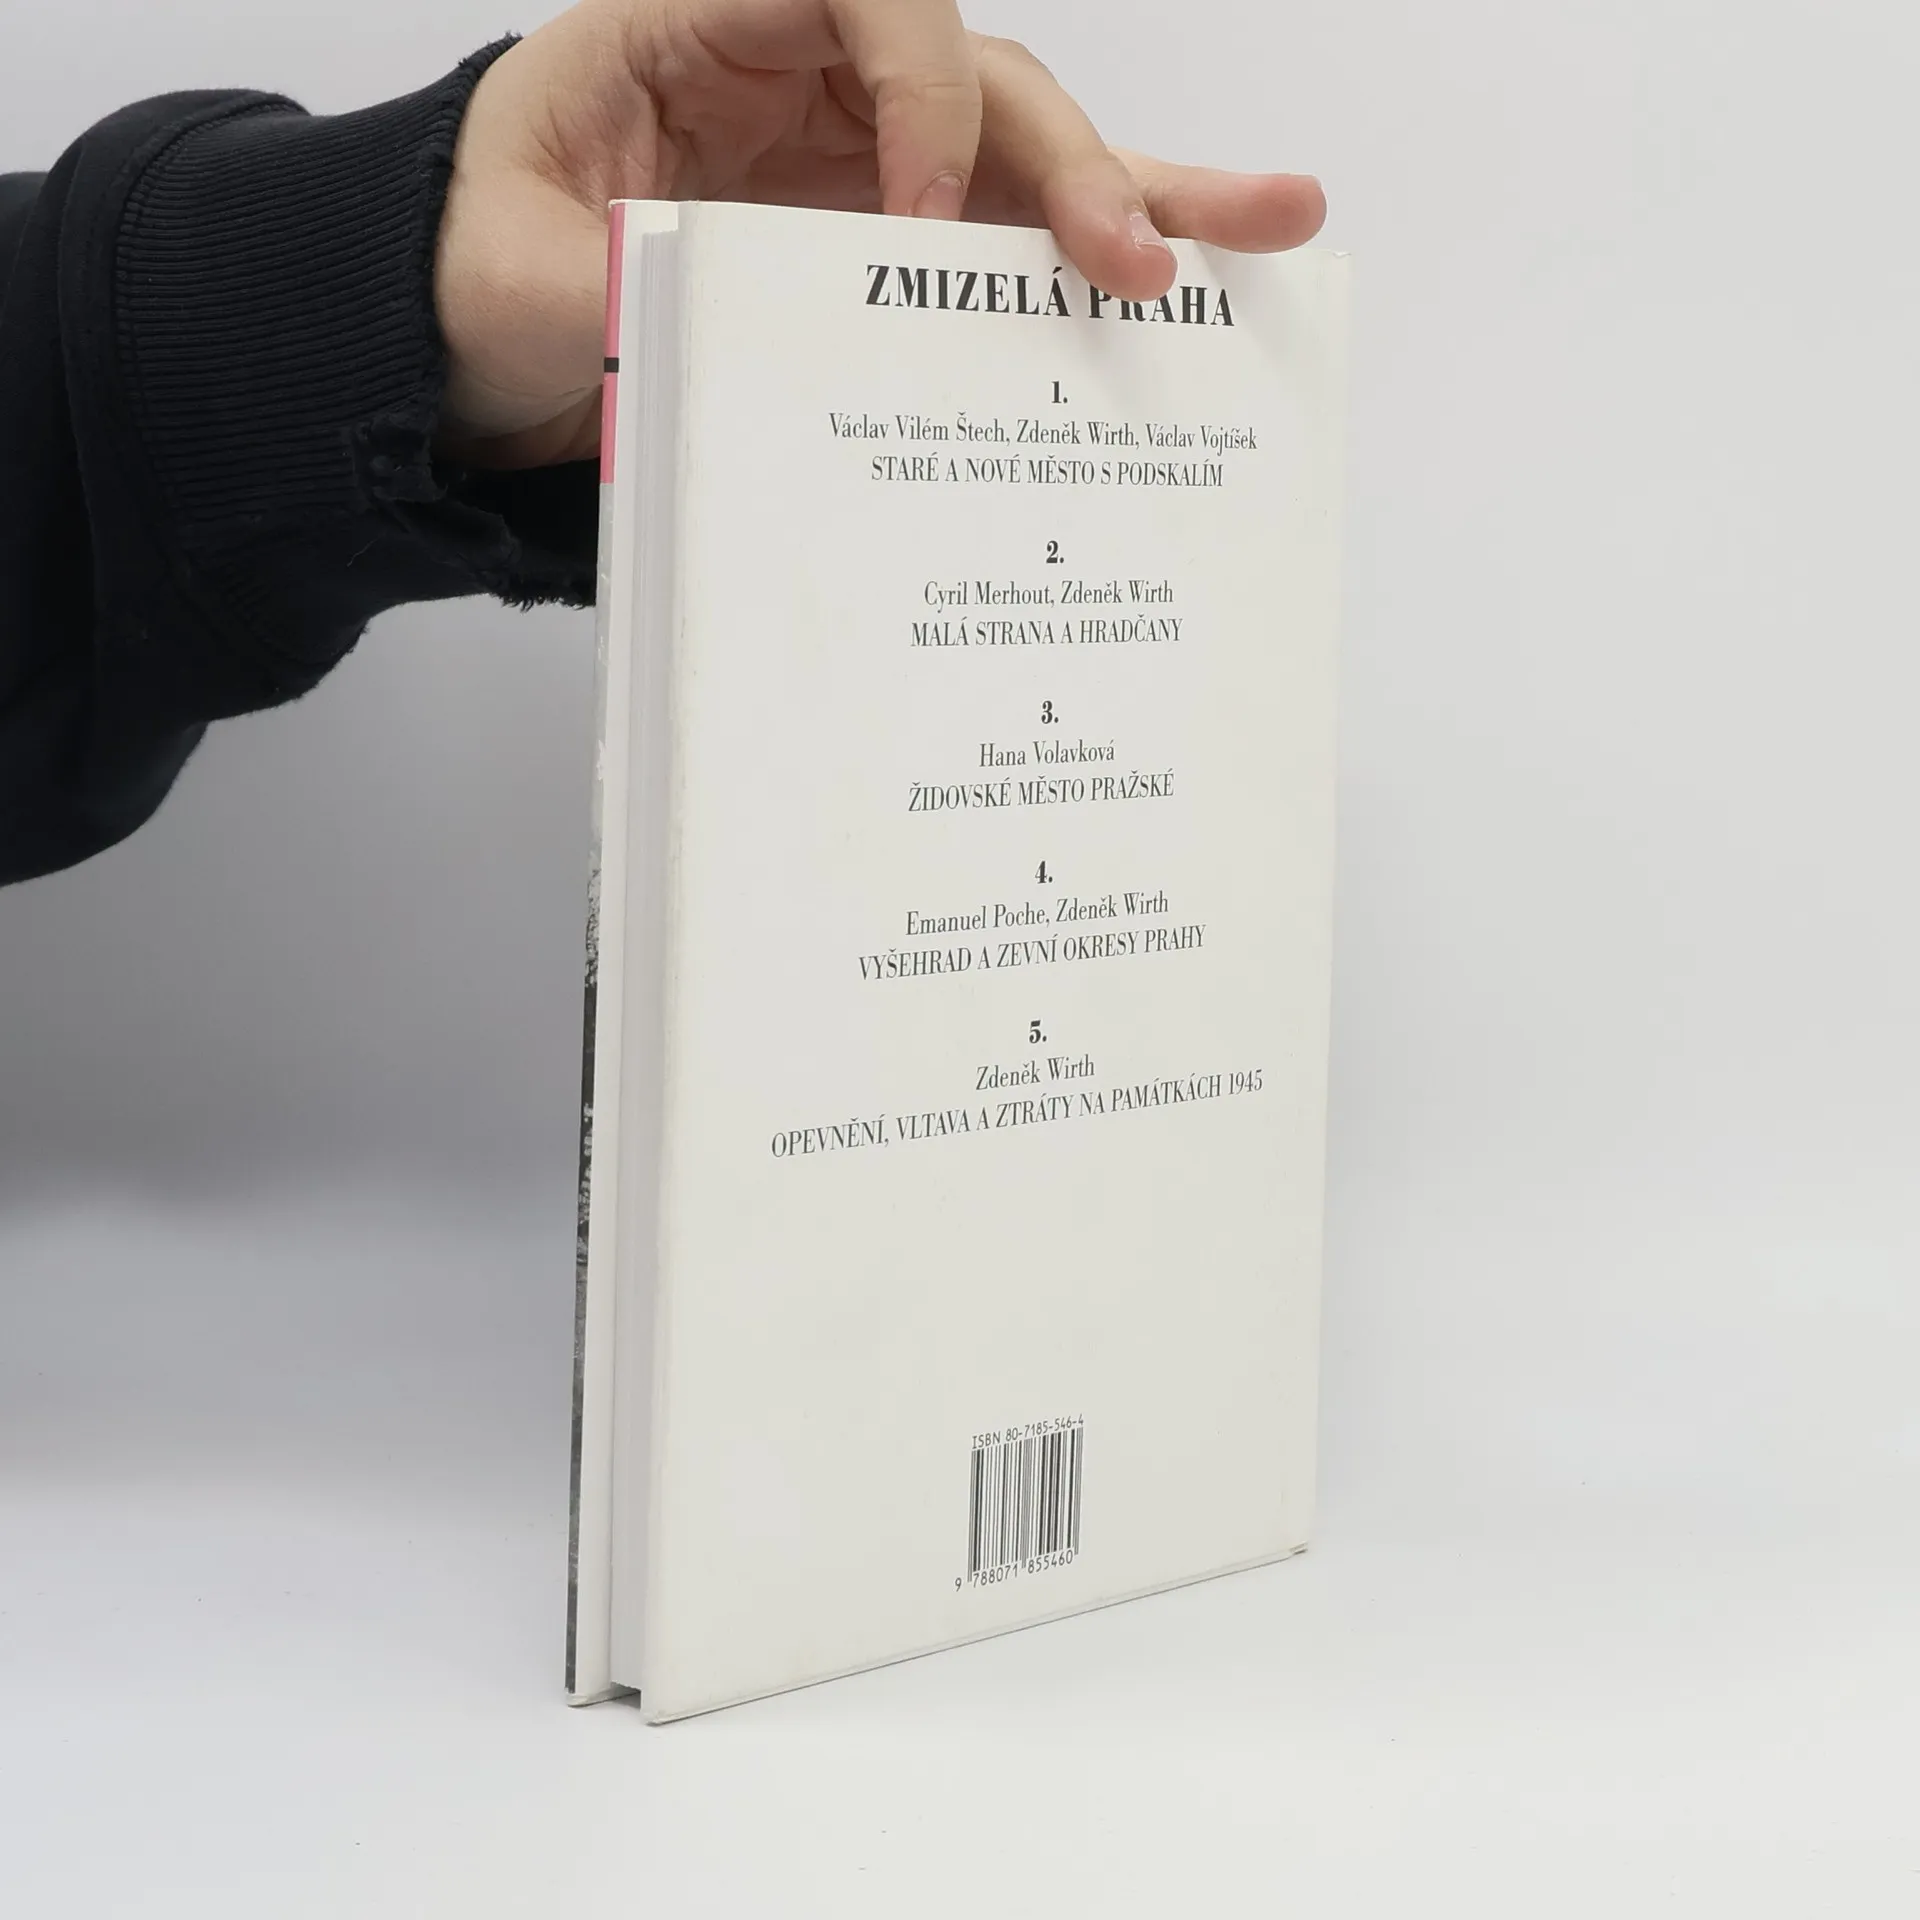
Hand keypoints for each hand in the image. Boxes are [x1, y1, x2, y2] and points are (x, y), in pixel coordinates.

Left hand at [434, 0, 1326, 466]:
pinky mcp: (883, 251)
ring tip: (1281, 224)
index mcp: (702, 32)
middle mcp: (806, 83)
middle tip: (1147, 257)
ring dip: (1148, 195)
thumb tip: (678, 321)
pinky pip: (1004, 247)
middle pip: (978, 81)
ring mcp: (857, 166)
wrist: (469, 326)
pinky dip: (1091, 270)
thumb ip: (581, 286)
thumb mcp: (502, 270)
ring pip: (1024, 157)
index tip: (917, 219)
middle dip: (1071, 167)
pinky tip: (1203, 286)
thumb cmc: (473, 263)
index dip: (912, 90)